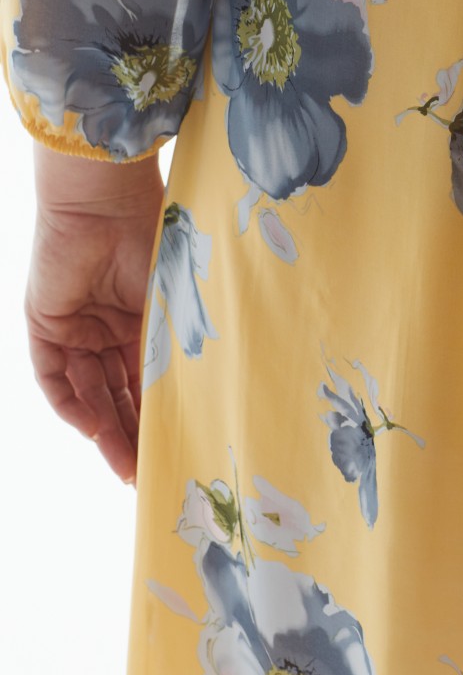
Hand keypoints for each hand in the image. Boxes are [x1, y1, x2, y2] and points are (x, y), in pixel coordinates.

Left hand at [25, 141, 164, 485]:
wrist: (107, 200)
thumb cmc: (153, 239)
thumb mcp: (172, 307)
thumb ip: (175, 351)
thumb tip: (206, 401)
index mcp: (140, 320)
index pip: (145, 381)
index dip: (157, 418)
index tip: (174, 453)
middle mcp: (105, 328)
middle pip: (115, 395)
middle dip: (129, 435)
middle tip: (145, 474)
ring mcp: (75, 327)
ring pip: (87, 391)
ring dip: (104, 428)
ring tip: (124, 463)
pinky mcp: (44, 324)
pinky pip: (54, 377)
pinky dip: (70, 403)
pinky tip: (91, 428)